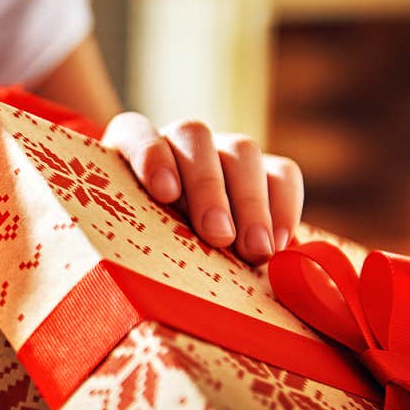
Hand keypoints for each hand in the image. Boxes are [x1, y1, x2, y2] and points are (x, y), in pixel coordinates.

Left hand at [102, 113, 303, 263]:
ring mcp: (222, 152)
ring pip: (241, 151)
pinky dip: (283, 207)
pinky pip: (282, 173)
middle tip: (217, 235)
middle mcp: (177, 143)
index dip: (150, 155)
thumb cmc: (139, 253)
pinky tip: (277, 245)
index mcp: (130, 151)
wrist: (176, 260)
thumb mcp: (125, 247)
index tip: (164, 192)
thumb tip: (127, 277)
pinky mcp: (263, 171)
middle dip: (207, 187)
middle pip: (193, 137)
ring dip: (249, 201)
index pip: (135, 131)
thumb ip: (128, 244)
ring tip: (253, 250)